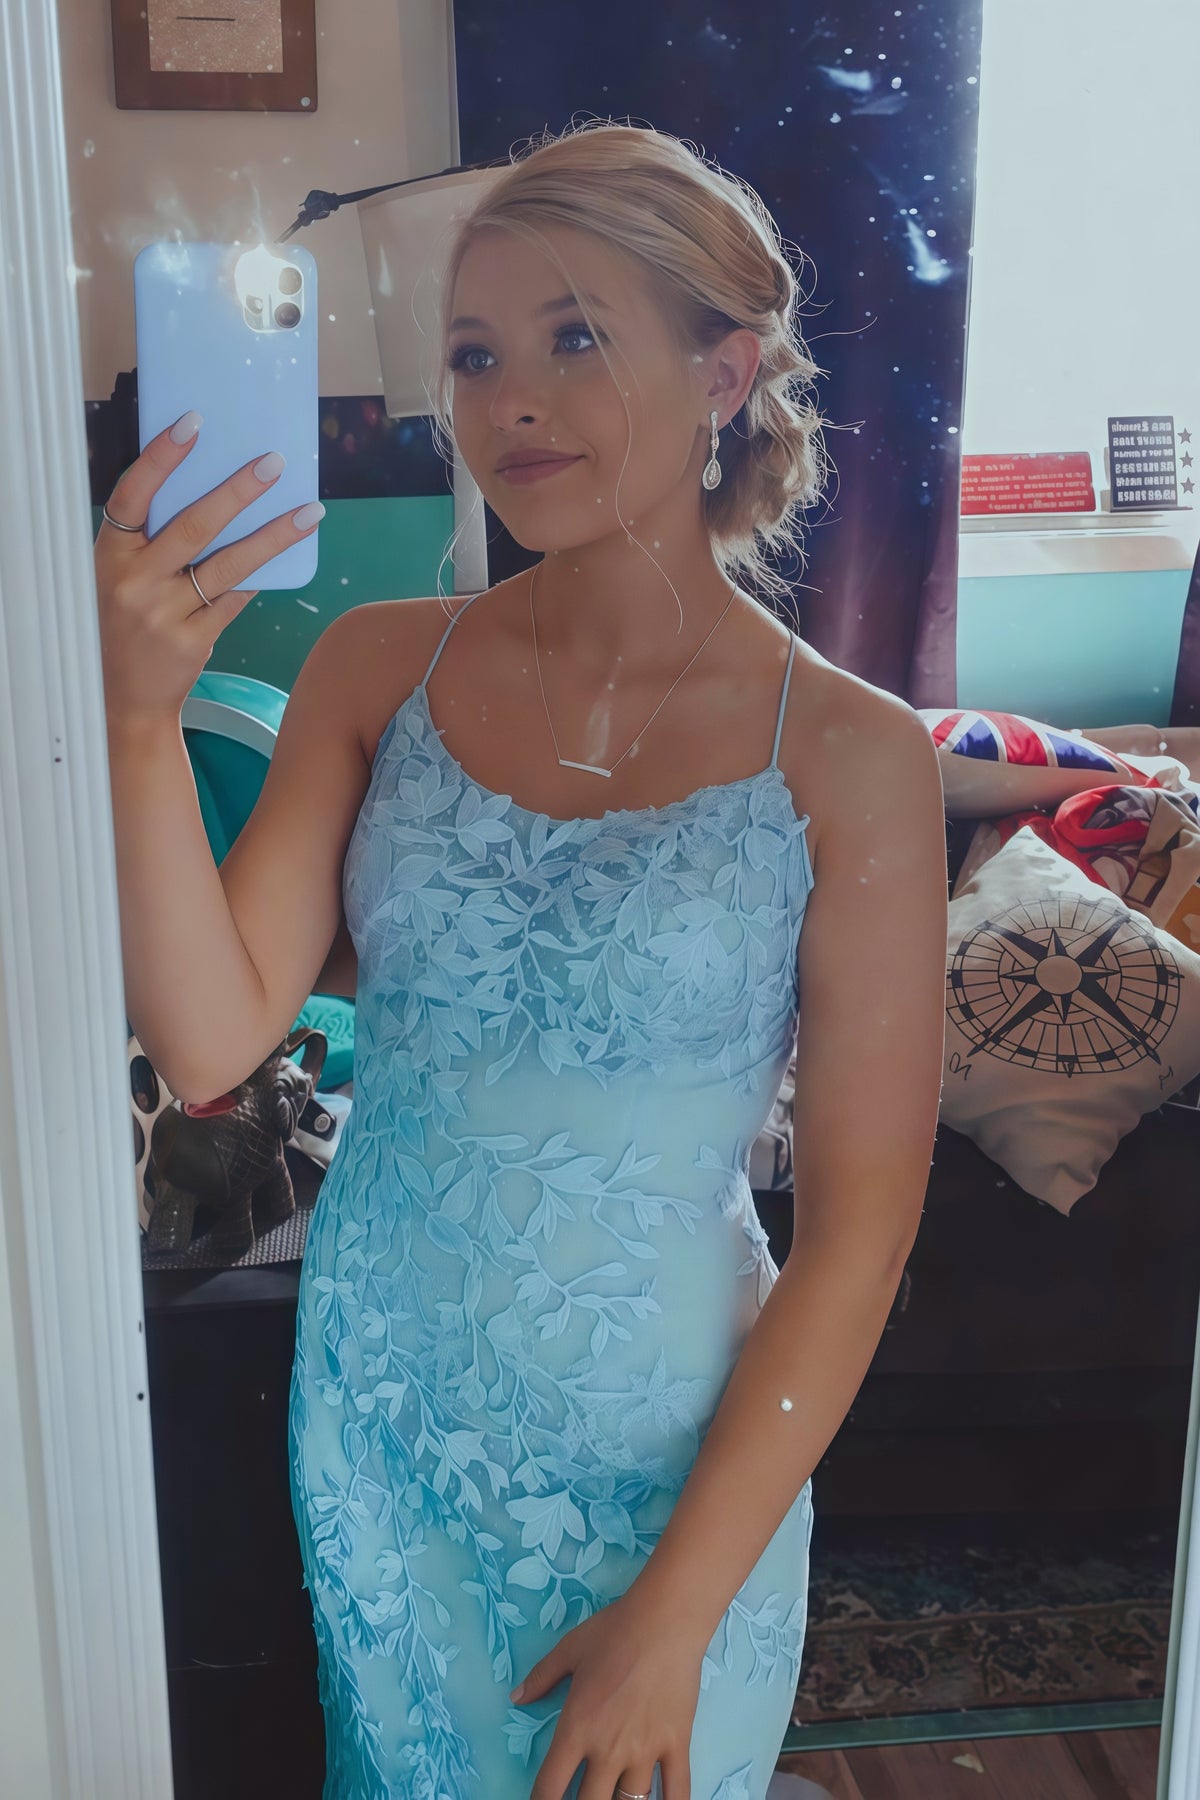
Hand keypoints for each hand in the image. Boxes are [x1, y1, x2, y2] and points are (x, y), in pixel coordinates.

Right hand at [94, 411, 321, 727]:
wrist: (122, 698)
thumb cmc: (123, 622)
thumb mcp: (119, 576)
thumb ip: (151, 541)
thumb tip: (217, 495)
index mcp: (108, 554)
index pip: (133, 495)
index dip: (161, 457)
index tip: (194, 424)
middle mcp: (133, 581)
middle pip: (193, 525)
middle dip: (238, 490)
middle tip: (274, 462)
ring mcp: (163, 613)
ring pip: (228, 564)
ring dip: (272, 535)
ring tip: (308, 511)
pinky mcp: (192, 640)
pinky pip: (235, 599)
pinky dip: (259, 577)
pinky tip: (286, 556)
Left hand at [512, 1587, 699, 1798]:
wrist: (666, 1620)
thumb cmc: (615, 1631)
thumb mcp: (570, 1649)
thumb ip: (541, 1677)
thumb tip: (516, 1698)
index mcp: (576, 1728)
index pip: (550, 1787)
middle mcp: (608, 1750)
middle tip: (583, 1795)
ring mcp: (645, 1751)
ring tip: (615, 1795)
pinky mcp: (677, 1746)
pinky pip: (676, 1791)